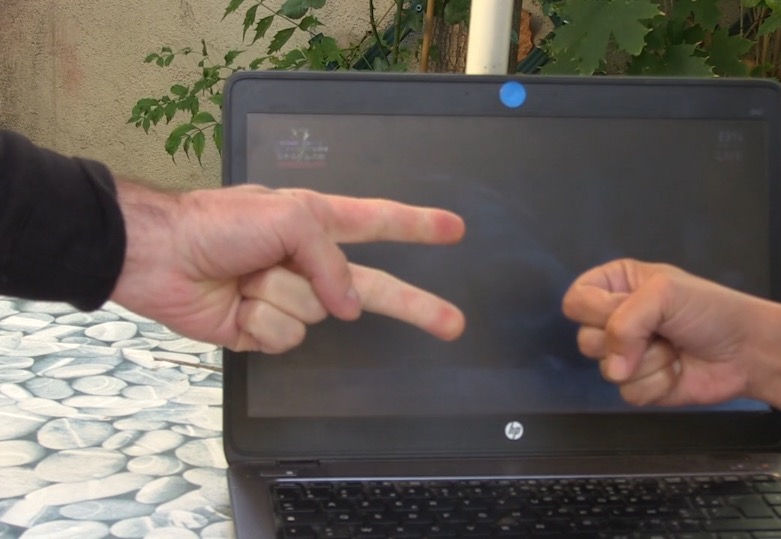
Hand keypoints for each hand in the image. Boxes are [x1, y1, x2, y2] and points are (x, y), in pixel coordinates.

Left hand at [110, 181, 465, 352]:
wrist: (158, 255)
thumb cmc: (219, 223)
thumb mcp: (289, 217)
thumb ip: (331, 259)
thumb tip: (347, 307)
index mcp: (319, 224)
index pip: (381, 223)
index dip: (419, 226)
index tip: (454, 230)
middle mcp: (310, 263)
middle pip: (375, 288)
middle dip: (415, 306)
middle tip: (453, 324)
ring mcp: (289, 299)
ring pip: (315, 315)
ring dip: (279, 295)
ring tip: (247, 276)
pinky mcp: (263, 330)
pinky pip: (284, 336)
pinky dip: (259, 321)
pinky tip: (236, 304)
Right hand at [562, 259, 763, 405]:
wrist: (747, 350)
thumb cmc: (708, 310)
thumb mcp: (663, 293)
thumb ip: (625, 321)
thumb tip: (614, 368)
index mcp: (616, 285)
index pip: (575, 300)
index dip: (596, 310)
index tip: (625, 307)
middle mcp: (616, 319)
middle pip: (584, 339)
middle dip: (625, 339)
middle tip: (658, 330)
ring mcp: (626, 355)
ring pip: (605, 369)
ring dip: (647, 362)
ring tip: (673, 349)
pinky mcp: (639, 385)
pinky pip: (627, 393)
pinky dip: (657, 383)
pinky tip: (677, 370)